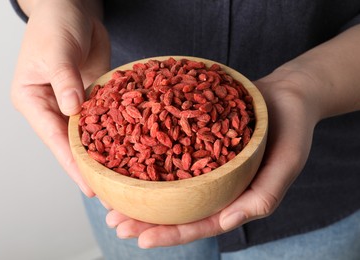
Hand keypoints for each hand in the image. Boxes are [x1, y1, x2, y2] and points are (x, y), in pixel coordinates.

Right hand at [11, 0, 109, 195]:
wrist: (71, 8)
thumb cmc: (55, 24)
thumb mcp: (56, 51)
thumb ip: (65, 80)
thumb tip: (73, 109)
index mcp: (33, 100)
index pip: (54, 137)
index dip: (72, 163)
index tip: (89, 186)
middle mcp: (52, 106)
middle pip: (71, 143)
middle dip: (89, 166)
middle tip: (109, 192)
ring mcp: (73, 102)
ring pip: (89, 133)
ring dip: (104, 152)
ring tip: (121, 176)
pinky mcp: (92, 96)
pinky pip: (104, 117)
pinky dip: (115, 130)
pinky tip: (129, 146)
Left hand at [105, 68, 319, 247]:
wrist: (286, 93)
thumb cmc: (292, 128)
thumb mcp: (288, 161)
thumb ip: (264, 195)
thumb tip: (227, 223)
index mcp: (234, 197)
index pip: (200, 223)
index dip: (171, 234)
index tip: (141, 240)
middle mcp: (214, 183)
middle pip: (175, 207)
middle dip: (144, 218)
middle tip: (113, 222)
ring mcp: (203, 162)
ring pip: (167, 182)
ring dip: (139, 190)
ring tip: (108, 194)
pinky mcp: (195, 139)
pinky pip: (169, 150)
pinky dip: (147, 156)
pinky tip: (125, 155)